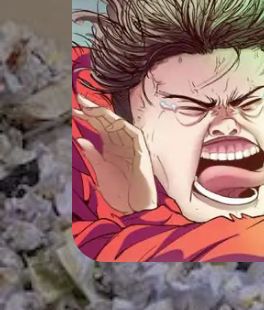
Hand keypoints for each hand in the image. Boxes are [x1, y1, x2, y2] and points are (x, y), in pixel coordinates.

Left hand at [73, 95, 157, 213]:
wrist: (136, 208)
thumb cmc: (120, 192)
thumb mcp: (101, 172)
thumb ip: (93, 156)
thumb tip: (80, 139)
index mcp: (112, 148)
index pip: (100, 127)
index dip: (89, 118)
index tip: (75, 109)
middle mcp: (122, 145)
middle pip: (109, 123)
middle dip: (95, 112)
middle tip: (80, 101)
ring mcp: (133, 148)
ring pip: (120, 126)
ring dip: (107, 117)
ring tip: (91, 108)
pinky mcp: (142, 153)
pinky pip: (134, 136)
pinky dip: (124, 128)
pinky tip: (112, 122)